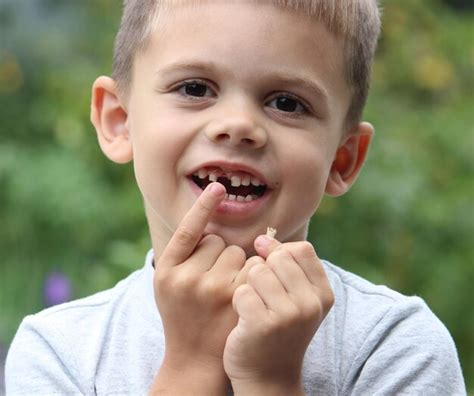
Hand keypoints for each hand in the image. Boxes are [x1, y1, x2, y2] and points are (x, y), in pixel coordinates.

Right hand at [151, 183, 255, 393]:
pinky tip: (242, 292)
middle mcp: (187, 278)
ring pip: (238, 252)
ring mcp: (213, 290)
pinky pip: (254, 267)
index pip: (188, 230)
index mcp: (167, 271)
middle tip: (211, 282)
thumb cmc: (183, 313)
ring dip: (237, 264)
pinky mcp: (237, 300)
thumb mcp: (168, 283)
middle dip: (220, 255)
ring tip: (225, 290)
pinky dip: (252, 274)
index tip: (217, 186)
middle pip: (219, 241)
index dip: (203, 206)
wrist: (195, 359)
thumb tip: (208, 216)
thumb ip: (183, 253)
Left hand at [223, 236, 333, 394]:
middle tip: (263, 296)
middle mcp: (310, 304)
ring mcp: (288, 315)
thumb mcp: (294, 298)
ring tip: (254, 307)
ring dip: (248, 287)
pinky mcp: (263, 325)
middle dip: (263, 270)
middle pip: (278, 257)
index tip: (270, 268)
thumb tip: (262, 239)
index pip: (302, 249)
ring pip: (257, 271)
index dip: (280, 252)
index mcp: (323, 294)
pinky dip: (237, 302)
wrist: (268, 377)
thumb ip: (286, 265)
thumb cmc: (278, 329)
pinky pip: (241, 291)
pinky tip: (244, 319)